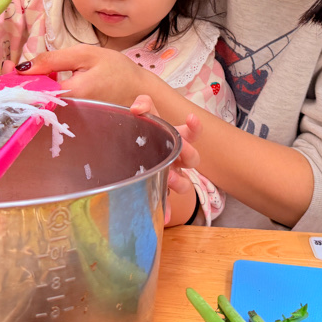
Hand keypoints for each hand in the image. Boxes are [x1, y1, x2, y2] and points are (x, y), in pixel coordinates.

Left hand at [16, 45, 150, 106]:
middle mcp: (69, 111)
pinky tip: (38, 83)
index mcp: (72, 94)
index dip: (17, 80)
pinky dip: (42, 94)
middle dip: (20, 84)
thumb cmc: (117, 70)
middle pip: (35, 100)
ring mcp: (71, 118)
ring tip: (18, 74)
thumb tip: (24, 67)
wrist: (139, 89)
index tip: (7, 68)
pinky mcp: (74, 118)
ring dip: (30, 89)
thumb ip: (54, 59)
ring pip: (42, 104)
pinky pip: (52, 107)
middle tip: (8, 68)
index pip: (34, 90)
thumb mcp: (86, 54)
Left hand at [131, 94, 201, 224]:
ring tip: (170, 180)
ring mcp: (169, 175)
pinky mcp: (158, 189)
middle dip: (189, 155)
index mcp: (174, 138)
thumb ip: (143, 105)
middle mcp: (176, 157)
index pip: (191, 132)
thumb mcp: (142, 115)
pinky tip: (164, 216)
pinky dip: (166, 209)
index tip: (191, 118)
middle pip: (192, 158)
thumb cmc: (142, 132)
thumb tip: (137, 108)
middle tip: (182, 152)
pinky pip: (165, 202)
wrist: (127, 154)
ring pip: (183, 183)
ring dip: (180, 183)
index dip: (194, 126)